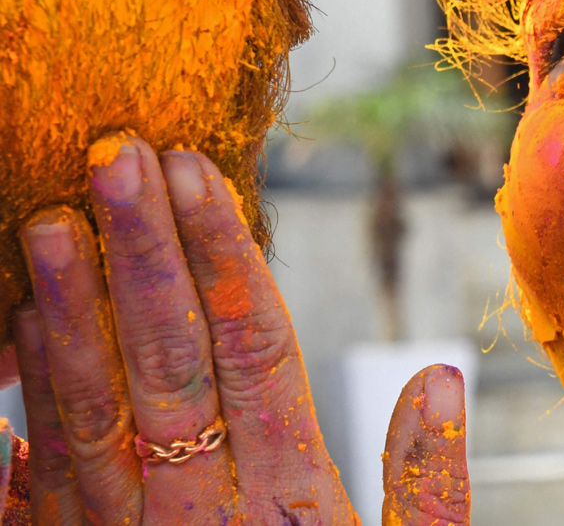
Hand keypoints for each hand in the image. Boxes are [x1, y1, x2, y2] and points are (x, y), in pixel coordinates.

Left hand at [15, 135, 470, 524]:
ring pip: (89, 411)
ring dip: (66, 312)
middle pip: (167, 360)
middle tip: (117, 157)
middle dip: (142, 253)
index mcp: (290, 501)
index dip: (223, 257)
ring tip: (47, 221)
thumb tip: (437, 380)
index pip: (253, 349)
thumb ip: (429, 491)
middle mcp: (201, 510)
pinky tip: (16, 333)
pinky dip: (29, 403)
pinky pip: (43, 480)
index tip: (200, 176)